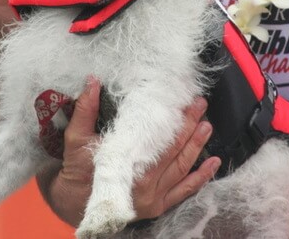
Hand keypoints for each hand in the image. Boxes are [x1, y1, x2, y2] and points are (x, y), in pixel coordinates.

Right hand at [45, 77, 218, 225]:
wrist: (74, 203)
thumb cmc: (77, 169)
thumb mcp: (76, 138)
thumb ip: (86, 109)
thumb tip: (93, 80)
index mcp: (125, 163)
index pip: (155, 137)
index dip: (171, 118)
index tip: (181, 100)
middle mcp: (142, 182)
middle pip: (173, 149)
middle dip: (189, 125)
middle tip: (199, 104)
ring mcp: (152, 197)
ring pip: (182, 168)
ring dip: (197, 145)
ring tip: (207, 125)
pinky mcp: (157, 207)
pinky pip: (184, 191)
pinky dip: (200, 178)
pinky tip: (214, 163)